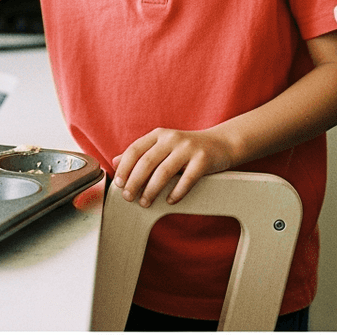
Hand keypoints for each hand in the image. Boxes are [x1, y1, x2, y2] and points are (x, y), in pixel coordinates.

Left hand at [111, 128, 235, 206]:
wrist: (220, 144)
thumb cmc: (187, 148)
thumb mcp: (162, 146)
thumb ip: (140, 153)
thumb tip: (115, 162)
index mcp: (159, 134)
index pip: (135, 150)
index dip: (124, 168)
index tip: (118, 183)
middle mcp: (172, 138)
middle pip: (147, 162)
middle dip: (134, 182)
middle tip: (128, 197)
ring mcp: (188, 148)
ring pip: (164, 172)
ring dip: (152, 190)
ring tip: (145, 202)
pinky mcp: (203, 160)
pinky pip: (187, 179)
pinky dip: (176, 192)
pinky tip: (170, 201)